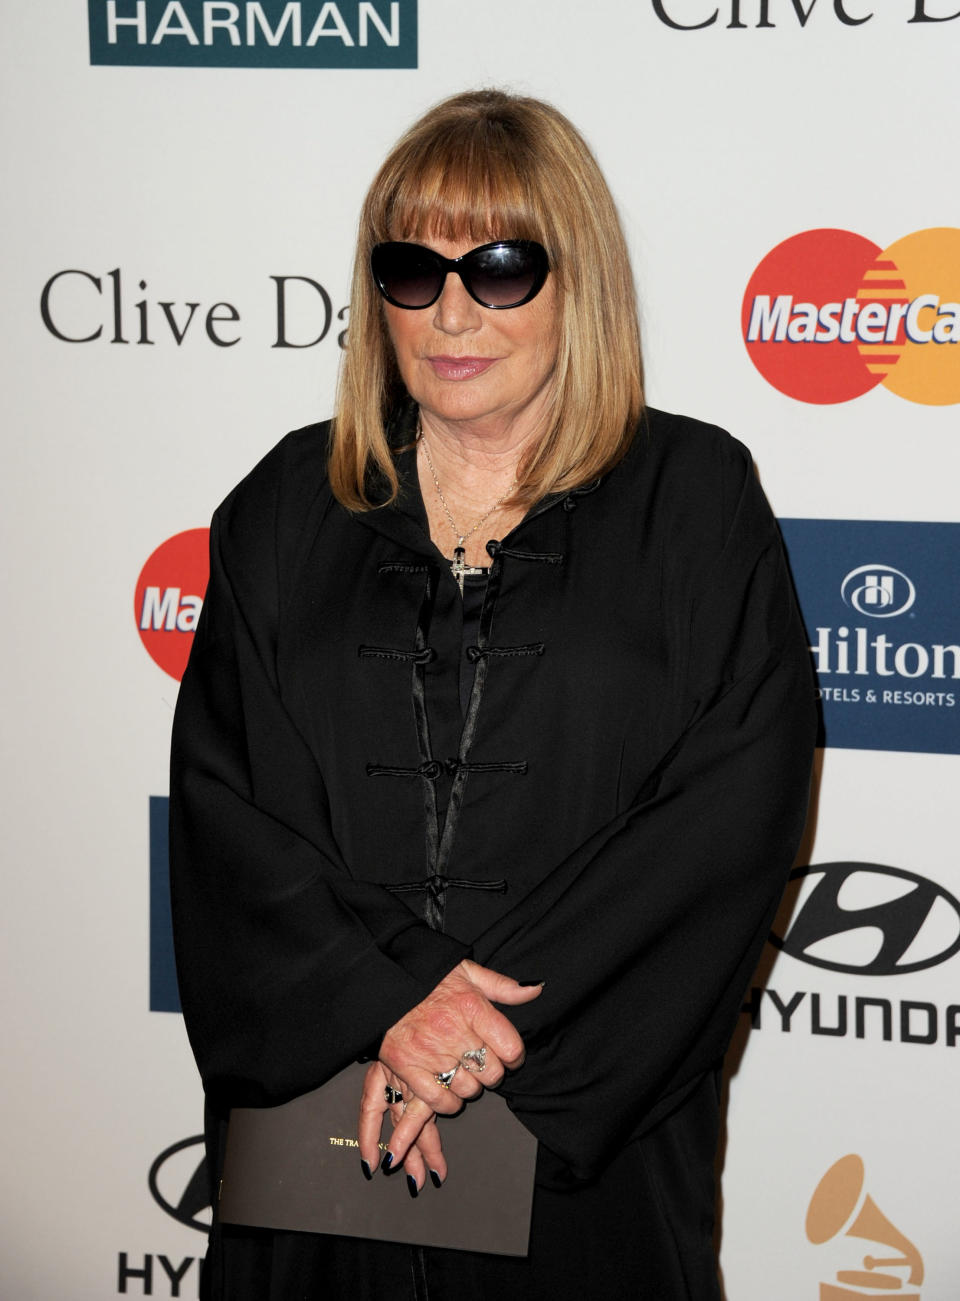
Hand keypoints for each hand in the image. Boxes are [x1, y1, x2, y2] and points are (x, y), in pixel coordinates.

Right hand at [357, 960, 542, 1180]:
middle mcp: (452, 1031)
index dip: (515, 1056)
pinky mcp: (407, 1067)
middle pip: (492, 1073)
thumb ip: (503, 986)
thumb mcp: (468, 972)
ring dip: (471, 1087)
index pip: (511, 1047)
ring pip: (468, 1090)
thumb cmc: (429, 979)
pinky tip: (449, 1092)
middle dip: (493, 1071)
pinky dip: (448, 1103)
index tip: (509, 1055)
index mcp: (471, 1006)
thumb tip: (536, 989)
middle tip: (483, 1063)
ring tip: (464, 1072)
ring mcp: (429, 1053)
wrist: (385, 984)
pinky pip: (438, 1101)